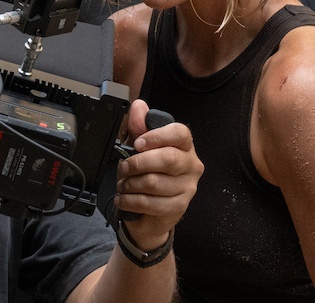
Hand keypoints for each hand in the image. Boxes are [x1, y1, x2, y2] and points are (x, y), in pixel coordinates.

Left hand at [114, 99, 201, 248]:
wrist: (150, 209)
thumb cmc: (146, 172)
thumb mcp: (139, 147)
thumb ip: (138, 127)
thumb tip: (139, 106)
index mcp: (184, 145)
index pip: (179, 133)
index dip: (156, 136)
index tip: (137, 144)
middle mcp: (191, 165)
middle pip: (167, 158)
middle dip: (138, 163)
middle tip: (124, 167)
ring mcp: (188, 188)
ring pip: (154, 183)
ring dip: (130, 184)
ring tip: (123, 184)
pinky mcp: (179, 207)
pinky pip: (150, 203)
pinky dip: (130, 200)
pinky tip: (123, 198)